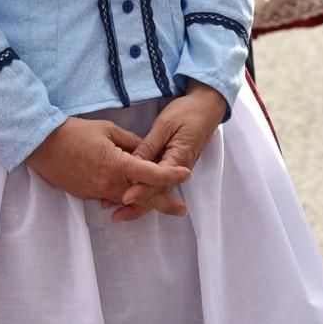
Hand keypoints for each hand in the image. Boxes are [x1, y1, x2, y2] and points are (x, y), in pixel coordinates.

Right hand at [26, 118, 190, 215]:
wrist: (42, 145)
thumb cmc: (75, 132)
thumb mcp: (107, 129)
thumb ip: (130, 142)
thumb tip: (144, 151)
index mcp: (119, 165)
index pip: (152, 175)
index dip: (172, 175)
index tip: (186, 173)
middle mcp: (110, 184)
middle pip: (143, 197)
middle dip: (164, 204)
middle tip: (182, 210)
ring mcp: (97, 192)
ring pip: (127, 201)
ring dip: (144, 203)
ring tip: (160, 205)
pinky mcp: (86, 195)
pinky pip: (110, 198)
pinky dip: (123, 198)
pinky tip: (130, 197)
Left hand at [110, 81, 225, 221]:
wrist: (206, 109)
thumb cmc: (187, 113)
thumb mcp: (165, 125)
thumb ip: (149, 146)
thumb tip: (132, 163)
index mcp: (178, 159)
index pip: (158, 180)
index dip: (141, 190)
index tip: (125, 197)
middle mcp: (178, 169)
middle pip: (157, 193)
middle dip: (137, 205)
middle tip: (116, 215)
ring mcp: (175, 169)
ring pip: (156, 191)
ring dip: (138, 203)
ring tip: (117, 213)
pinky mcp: (171, 166)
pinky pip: (157, 183)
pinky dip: (143, 191)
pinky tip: (127, 197)